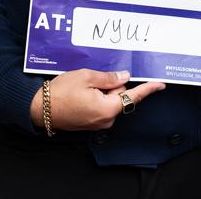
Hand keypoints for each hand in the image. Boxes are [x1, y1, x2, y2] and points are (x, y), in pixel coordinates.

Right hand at [28, 69, 165, 130]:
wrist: (39, 109)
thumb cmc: (60, 92)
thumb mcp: (86, 77)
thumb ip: (108, 77)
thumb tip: (124, 77)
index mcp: (108, 108)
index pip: (133, 96)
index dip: (148, 89)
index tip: (161, 84)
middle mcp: (106, 119)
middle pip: (119, 96)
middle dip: (111, 85)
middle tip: (92, 78)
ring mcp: (98, 123)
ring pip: (108, 101)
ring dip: (101, 91)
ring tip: (82, 86)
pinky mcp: (90, 123)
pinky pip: (100, 106)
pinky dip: (95, 97)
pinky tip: (81, 93)